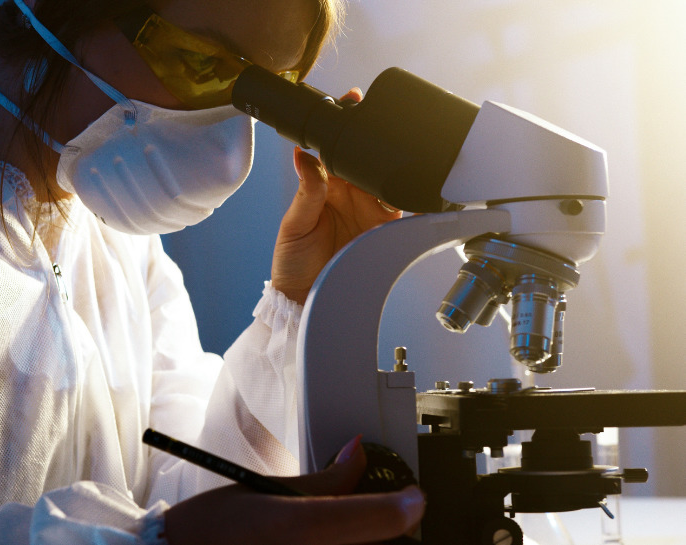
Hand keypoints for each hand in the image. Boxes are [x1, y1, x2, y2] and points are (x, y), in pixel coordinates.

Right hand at [162, 437, 424, 544]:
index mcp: (297, 527)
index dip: (403, 506)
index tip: (413, 498)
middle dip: (385, 528)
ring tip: (344, 529)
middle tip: (379, 514)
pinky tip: (318, 541)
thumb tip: (357, 452)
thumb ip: (324, 479)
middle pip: (378, 544)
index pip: (375, 518)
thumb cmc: (212, 529)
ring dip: (364, 540)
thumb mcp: (266, 489)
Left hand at [271, 88, 402, 303]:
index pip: (336, 149)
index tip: (353, 102)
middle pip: (366, 159)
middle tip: (381, 119)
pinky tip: (412, 186)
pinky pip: (402, 208)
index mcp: (324, 186)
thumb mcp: (294, 225)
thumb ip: (306, 192)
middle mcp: (349, 194)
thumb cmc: (292, 262)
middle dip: (375, 138)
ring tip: (396, 152)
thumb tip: (303, 155)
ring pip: (386, 178)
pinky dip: (410, 197)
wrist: (304, 299)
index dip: (345, 126)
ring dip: (392, 165)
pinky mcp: (384, 228)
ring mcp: (369, 209)